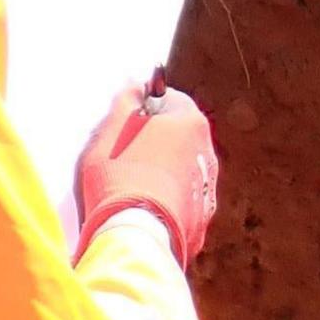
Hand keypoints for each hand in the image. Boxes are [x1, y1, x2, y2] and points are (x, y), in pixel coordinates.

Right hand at [77, 81, 220, 264]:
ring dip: (155, 175)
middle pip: (174, 138)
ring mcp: (206, 191)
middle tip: (117, 157)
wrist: (135, 235)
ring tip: (125, 189)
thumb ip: (126, 100)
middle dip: (149, 143)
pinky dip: (161, 204)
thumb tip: (134, 84)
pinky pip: (176, 205)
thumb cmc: (120, 175)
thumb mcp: (112, 128)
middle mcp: (207, 155)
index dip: (142, 107)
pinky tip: (138, 211)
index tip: (122, 121)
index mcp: (192, 124)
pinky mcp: (198, 223)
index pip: (168, 100)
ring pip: (176, 172)